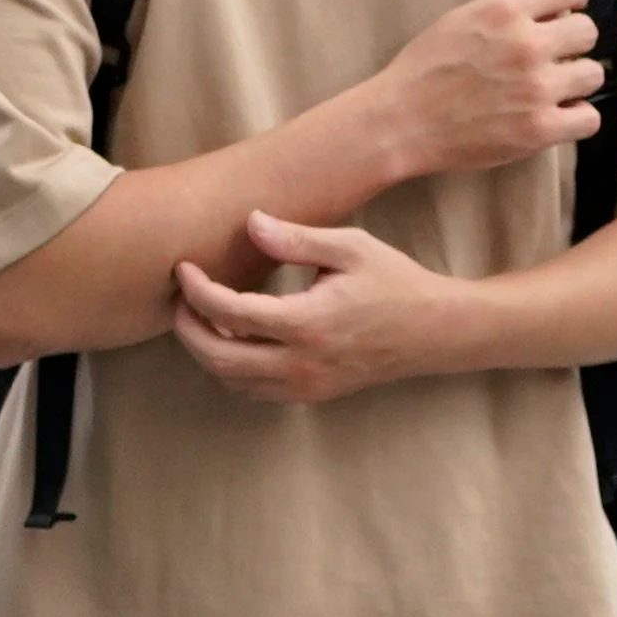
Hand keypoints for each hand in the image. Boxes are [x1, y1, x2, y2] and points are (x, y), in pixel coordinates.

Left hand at [172, 212, 470, 404]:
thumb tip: (250, 222)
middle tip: (180, 297)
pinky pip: (254, 390)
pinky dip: (231, 368)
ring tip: (204, 314)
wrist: (436, 330)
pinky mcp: (311, 394)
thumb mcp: (350, 247)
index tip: (184, 268)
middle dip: (187, 328)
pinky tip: (234, 337)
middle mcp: (302, 363)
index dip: (196, 291)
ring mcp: (306, 385)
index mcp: (308, 323)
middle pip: (217, 358)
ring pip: (231, 380)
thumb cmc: (394, 281)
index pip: (230, 313)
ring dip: (207, 351)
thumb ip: (296, 239)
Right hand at [368, 0, 601, 179]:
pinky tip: (553, 117)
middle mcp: (527, 44)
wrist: (397, 124)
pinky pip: (588, 118)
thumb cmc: (421, 72)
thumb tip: (552, 14)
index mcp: (505, 10)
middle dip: (570, 45)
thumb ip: (506, 13)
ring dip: (573, 83)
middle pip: (587, 33)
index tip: (561, 18)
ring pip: (592, 75)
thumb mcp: (459, 21)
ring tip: (547, 92)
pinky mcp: (539, 129)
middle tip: (548, 61)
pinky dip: (574, 118)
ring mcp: (537, 88)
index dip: (570, 4)